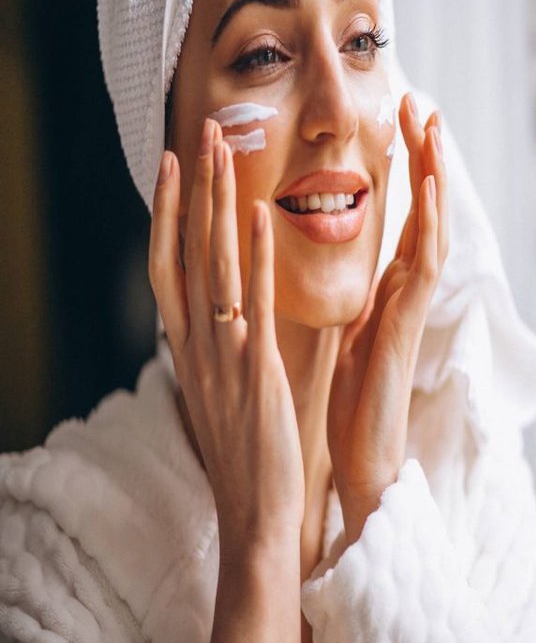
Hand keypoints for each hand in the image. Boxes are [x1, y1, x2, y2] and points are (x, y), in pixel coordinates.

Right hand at [148, 119, 304, 552]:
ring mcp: (222, 352)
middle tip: (201, 133)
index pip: (167, 263)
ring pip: (214, 263)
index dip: (167, 211)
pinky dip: (257, 255)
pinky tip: (262, 214)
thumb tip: (217, 306)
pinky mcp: (256, 368)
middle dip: (193, 188)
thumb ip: (214, 341)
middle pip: (187, 249)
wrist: (253, 508)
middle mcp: (194, 340)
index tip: (173, 166)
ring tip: (224, 152)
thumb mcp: (214, 385)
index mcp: (185, 344)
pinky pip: (254, 301)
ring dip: (218, 204)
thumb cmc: (240, 445)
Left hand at [327, 92, 447, 543]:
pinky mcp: (407, 321)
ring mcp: (412, 302)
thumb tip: (348, 266)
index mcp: (387, 285)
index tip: (399, 123)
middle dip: (425, 156)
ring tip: (433, 123)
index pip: (403, 215)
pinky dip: (431, 219)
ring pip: (432, 223)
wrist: (359, 451)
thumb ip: (357, 293)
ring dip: (435, 173)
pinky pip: (425, 261)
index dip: (406, 169)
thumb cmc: (352, 394)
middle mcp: (405, 286)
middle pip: (424, 208)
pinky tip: (431, 183)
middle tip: (422, 103)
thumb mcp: (348, 328)